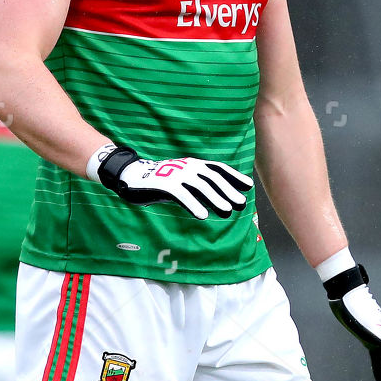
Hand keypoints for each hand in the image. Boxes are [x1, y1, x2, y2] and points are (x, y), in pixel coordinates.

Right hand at [93, 144, 251, 220]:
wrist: (132, 175)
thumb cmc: (160, 181)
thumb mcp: (183, 182)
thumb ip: (199, 188)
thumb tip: (220, 200)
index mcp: (194, 164)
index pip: (218, 168)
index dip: (234, 177)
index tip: (248, 186)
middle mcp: (188, 167)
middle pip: (213, 179)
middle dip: (228, 191)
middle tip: (241, 204)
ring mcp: (177, 174)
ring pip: (201, 187)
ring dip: (215, 199)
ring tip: (227, 211)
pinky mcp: (165, 184)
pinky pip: (182, 196)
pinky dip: (193, 205)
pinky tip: (202, 216)